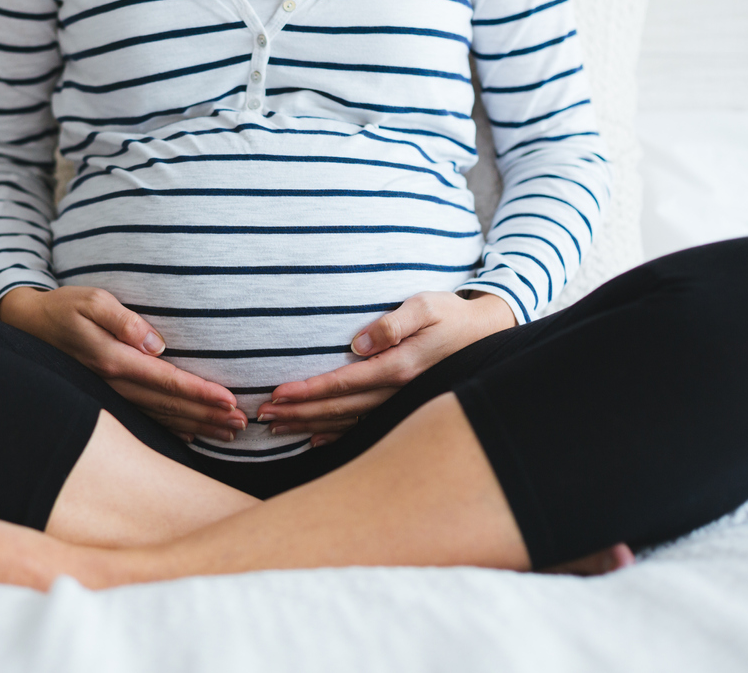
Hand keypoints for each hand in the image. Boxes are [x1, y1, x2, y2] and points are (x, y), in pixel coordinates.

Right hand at [0, 286, 246, 442]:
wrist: (29, 325)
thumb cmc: (65, 307)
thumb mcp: (92, 301)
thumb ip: (123, 320)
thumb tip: (156, 343)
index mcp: (115, 360)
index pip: (167, 381)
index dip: (199, 392)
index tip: (229, 400)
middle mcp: (115, 384)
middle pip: (170, 405)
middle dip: (208, 415)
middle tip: (243, 423)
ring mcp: (112, 394)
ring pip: (162, 416)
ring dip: (197, 424)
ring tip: (229, 433)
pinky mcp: (111, 395)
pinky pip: (147, 417)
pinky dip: (173, 427)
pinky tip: (194, 434)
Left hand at [259, 291, 515, 445]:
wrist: (487, 335)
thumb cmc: (451, 314)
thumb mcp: (425, 306)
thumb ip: (392, 323)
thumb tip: (357, 344)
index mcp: (397, 368)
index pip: (341, 384)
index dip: (307, 391)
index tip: (276, 394)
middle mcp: (395, 392)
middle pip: (336, 409)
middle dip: (297, 413)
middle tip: (261, 416)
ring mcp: (398, 403)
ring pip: (345, 422)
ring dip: (309, 425)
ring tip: (276, 428)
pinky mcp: (400, 405)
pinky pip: (362, 427)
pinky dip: (336, 435)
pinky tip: (314, 440)